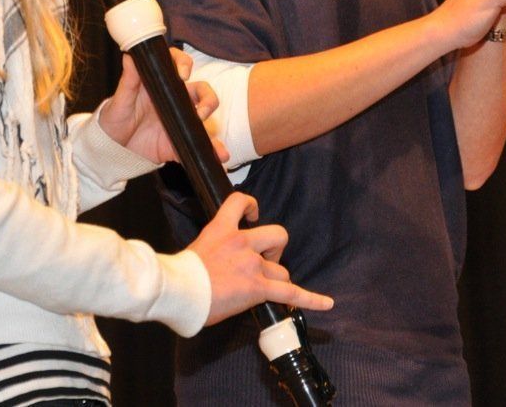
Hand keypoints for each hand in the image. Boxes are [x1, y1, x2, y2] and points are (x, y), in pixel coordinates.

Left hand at [98, 50, 227, 164]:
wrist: (111, 149)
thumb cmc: (114, 118)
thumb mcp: (119, 101)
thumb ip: (128, 80)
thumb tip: (130, 56)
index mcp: (160, 84)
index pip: (178, 65)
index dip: (185, 64)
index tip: (183, 74)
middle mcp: (174, 100)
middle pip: (201, 91)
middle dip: (208, 98)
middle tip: (200, 111)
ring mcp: (180, 121)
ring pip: (205, 119)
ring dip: (213, 126)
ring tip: (212, 138)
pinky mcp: (180, 142)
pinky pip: (199, 145)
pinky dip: (212, 151)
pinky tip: (219, 156)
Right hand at [188, 192, 333, 324]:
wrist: (179, 290)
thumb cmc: (180, 277)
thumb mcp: (195, 250)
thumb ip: (213, 250)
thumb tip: (219, 266)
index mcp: (221, 229)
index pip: (240, 202)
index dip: (251, 206)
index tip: (253, 214)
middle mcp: (241, 243)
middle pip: (278, 235)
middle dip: (276, 250)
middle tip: (264, 263)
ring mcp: (252, 265)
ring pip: (281, 270)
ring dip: (275, 280)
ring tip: (261, 291)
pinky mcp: (258, 287)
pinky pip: (291, 292)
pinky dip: (311, 299)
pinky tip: (326, 303)